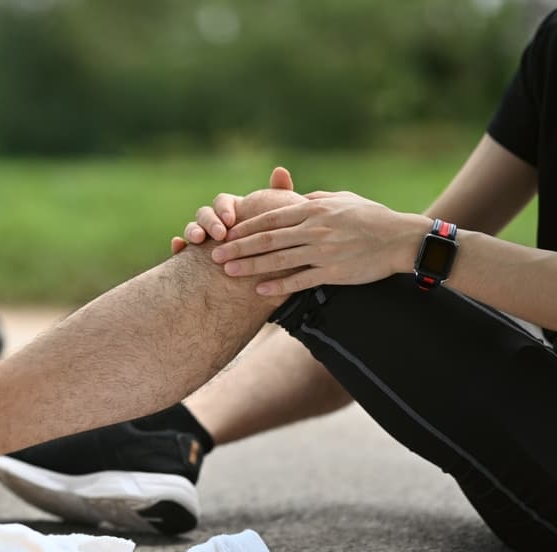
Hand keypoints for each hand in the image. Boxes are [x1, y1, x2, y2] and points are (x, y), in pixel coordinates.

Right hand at [171, 167, 294, 254]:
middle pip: (204, 214)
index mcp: (233, 212)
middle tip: (219, 235)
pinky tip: (177, 247)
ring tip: (197, 240)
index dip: (223, 209)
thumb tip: (279, 170)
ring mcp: (204, 241)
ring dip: (192, 231)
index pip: (222, 201)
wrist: (270, 275)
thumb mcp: (281, 219)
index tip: (231, 220)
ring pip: (191, 230)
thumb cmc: (276, 242)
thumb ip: (279, 195)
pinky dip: (177, 247)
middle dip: (209, 222)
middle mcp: (215, 224)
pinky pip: (180, 251)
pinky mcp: (194, 259)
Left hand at [212, 191, 430, 295]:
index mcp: (313, 209)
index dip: (245, 227)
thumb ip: (315, 198)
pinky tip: (259, 290)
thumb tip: (296, 197)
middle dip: (238, 247)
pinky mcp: (333, 272)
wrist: (402, 239)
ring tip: (227, 272)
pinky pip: (300, 280)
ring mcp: (323, 251)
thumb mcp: (342, 199)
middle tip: (214, 254)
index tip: (225, 233)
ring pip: (278, 259)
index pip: (270, 218)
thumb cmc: (372, 216)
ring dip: (250, 266)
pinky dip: (278, 285)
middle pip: (267, 239)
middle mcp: (314, 229)